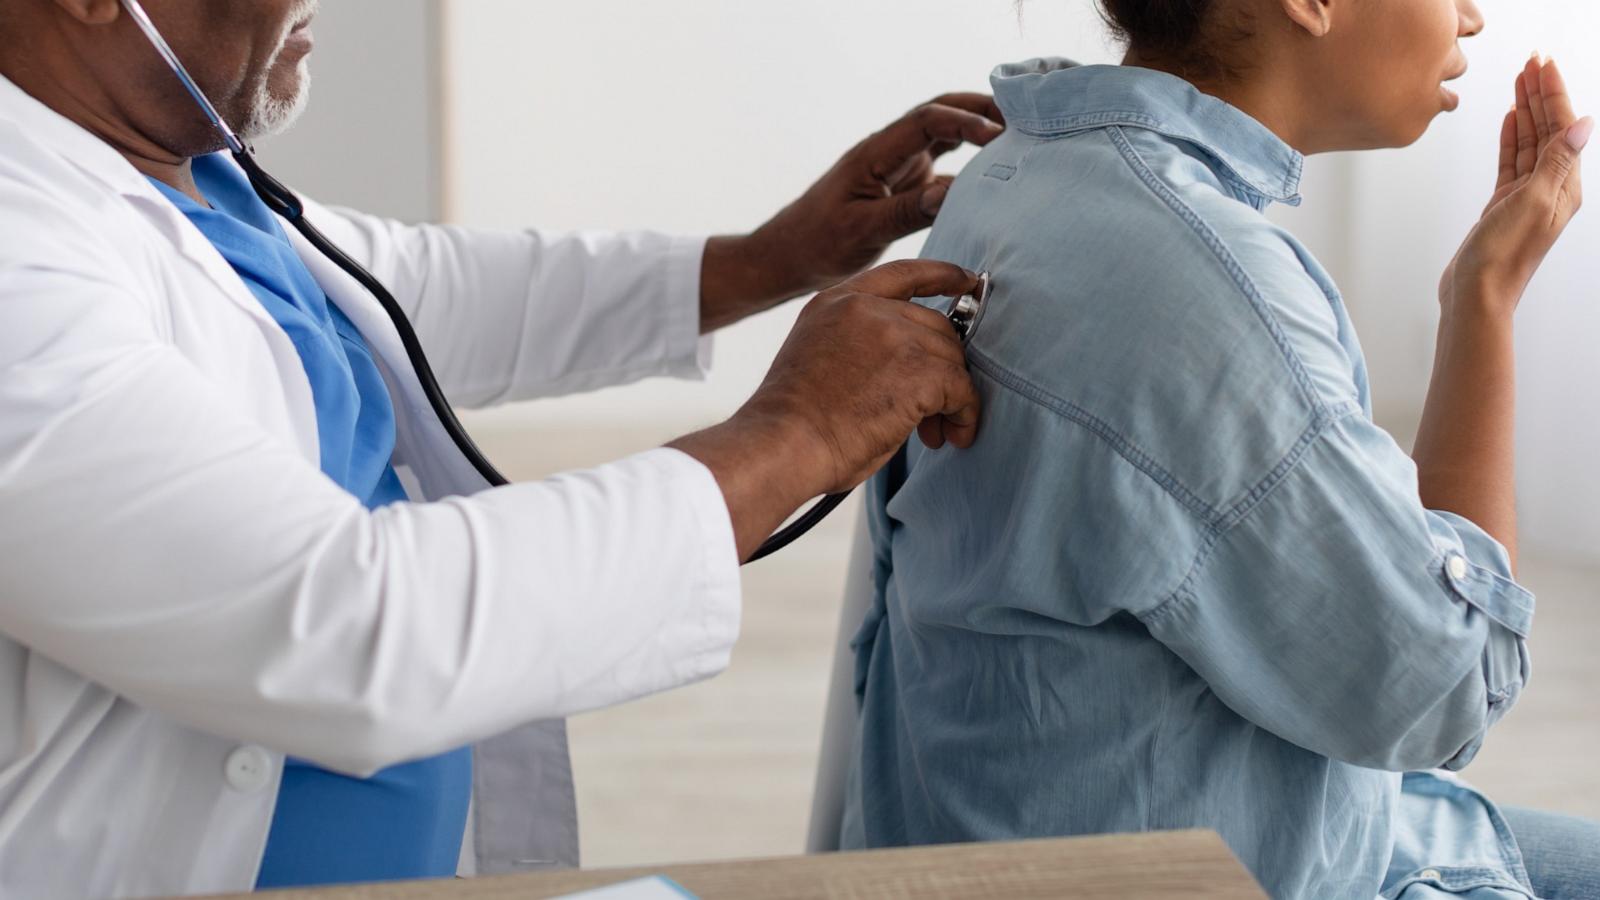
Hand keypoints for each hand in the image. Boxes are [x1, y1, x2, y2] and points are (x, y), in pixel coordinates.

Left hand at [700, 95, 1004, 330]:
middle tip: (1022, 117)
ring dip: (979, 132)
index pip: (927, 120)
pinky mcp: (903, 187)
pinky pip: (943, 168)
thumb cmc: (817, 243)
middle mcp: (889, 153)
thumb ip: (907, 210)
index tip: (998, 133)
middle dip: (980, 109)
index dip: (965, 120)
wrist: (789, 256)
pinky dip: (971, 167)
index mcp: (875, 153)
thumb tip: (951, 192)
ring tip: (1020, 139)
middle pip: (940, 113)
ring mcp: (898, 168)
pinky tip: (996, 180)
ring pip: (945, 137)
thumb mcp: (862, 231)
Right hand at [750, 260, 982, 489]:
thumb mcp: (818, 356)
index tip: (966, 281)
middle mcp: (866, 309)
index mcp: (836, 302)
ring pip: (951, 359)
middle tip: (936, 412)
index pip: (901, 273)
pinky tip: (951, 436)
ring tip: (938, 432)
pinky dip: (964, 414)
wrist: (782, 445)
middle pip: (935, 325)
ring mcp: (894, 335)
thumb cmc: (792, 422)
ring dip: (953, 397)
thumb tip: (906, 365)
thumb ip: (858, 343)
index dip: (940, 275)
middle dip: (944, 367)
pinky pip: (961, 388)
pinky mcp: (918, 370)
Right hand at [1441, 56, 1589, 316]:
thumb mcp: (1533, 202)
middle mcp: (1551, 189)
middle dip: (1541, 95)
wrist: (1477, 294)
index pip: (1562, 128)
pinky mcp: (1504, 206)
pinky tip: (1508, 120)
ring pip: (1529, 143)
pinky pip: (1512, 162)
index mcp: (1565, 187)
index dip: (1553, 93)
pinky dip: (1511, 138)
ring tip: (1520, 81)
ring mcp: (1527, 197)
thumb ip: (1555, 162)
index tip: (1543, 65)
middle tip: (1531, 62)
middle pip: (1548, 131)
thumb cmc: (1503, 256)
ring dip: (1526, 111)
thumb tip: (1582, 124)